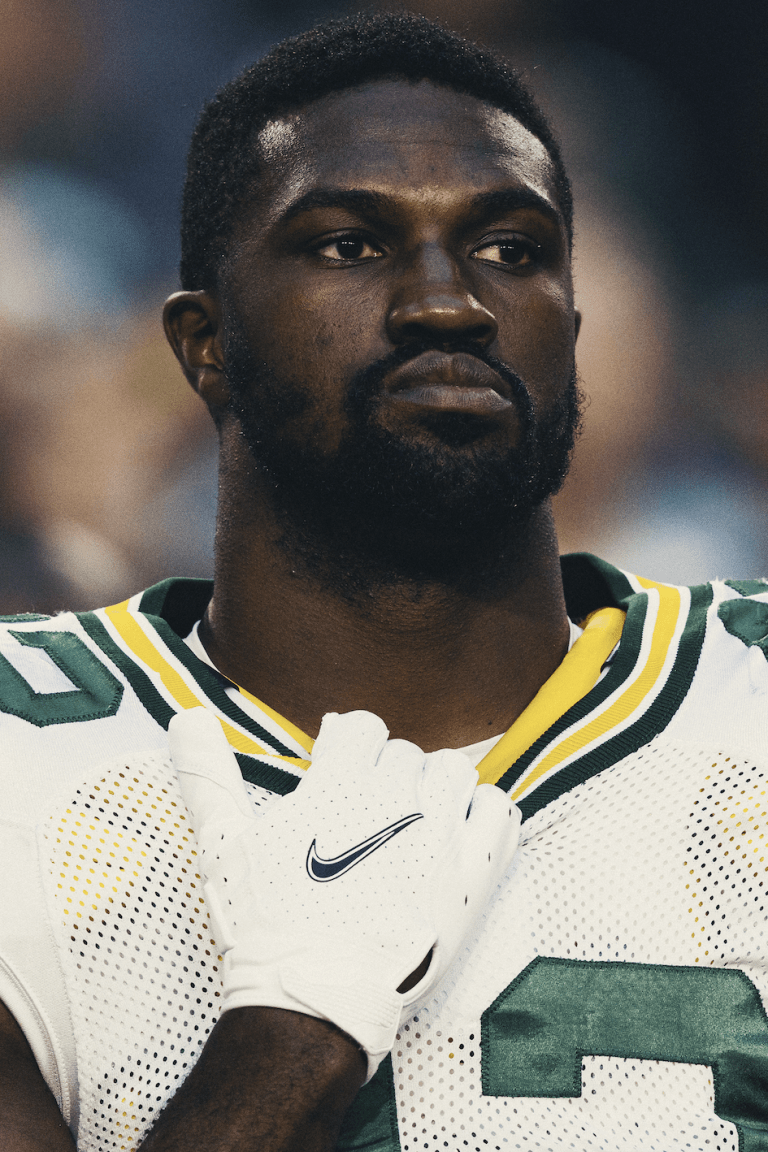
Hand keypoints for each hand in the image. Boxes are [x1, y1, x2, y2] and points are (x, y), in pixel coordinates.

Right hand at [170, 708, 519, 1078]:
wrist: (311, 1000)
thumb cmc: (265, 924)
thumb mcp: (225, 844)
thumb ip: (208, 774)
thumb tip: (184, 716)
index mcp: (338, 784)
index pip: (364, 727)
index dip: (353, 749)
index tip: (344, 774)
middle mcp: (393, 799)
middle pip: (405, 754)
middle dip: (387, 778)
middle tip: (369, 822)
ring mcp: (439, 835)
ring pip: (453, 772)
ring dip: (435, 790)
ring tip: (414, 825)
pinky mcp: (473, 874)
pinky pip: (500, 811)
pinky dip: (485, 814)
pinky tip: (461, 834)